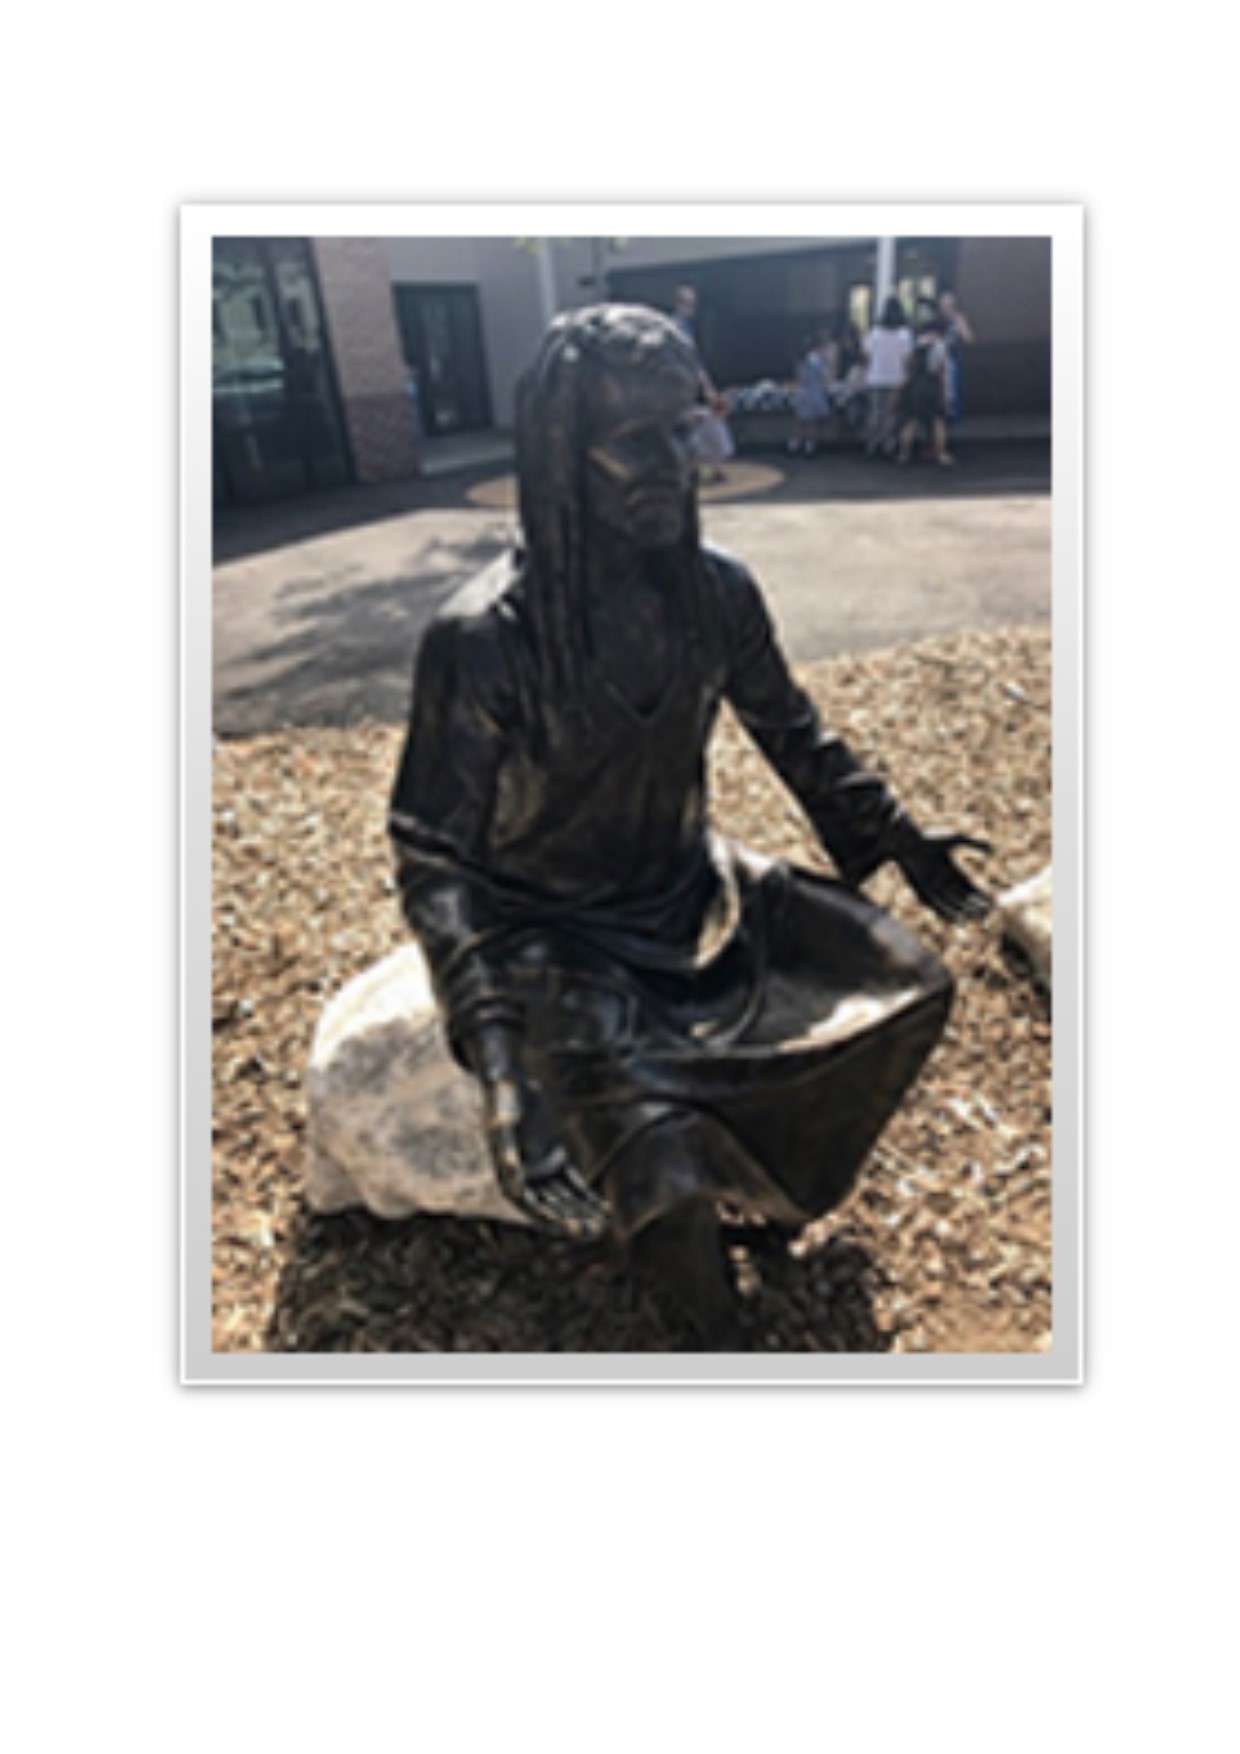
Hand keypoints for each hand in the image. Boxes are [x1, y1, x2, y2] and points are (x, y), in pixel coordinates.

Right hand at [485, 1078, 609, 1241]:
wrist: (511, 1083)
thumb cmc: (503, 1104)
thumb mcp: (503, 1126)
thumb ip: (507, 1154)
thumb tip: (514, 1184)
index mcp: (509, 1180)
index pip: (533, 1208)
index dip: (552, 1221)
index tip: (572, 1230)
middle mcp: (526, 1181)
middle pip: (552, 1208)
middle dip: (572, 1222)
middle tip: (595, 1233)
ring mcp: (542, 1172)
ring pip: (566, 1200)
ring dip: (583, 1214)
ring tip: (604, 1227)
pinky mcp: (556, 1160)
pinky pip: (574, 1184)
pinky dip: (588, 1197)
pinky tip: (604, 1209)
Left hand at [895, 827, 992, 923]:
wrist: (906, 841)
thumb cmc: (929, 837)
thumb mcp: (956, 839)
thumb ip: (975, 844)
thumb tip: (995, 851)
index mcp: (952, 871)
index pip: (970, 888)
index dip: (982, 896)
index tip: (994, 903)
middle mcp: (943, 881)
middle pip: (963, 898)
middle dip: (975, 907)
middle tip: (988, 915)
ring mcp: (933, 887)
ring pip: (951, 904)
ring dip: (964, 912)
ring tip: (977, 919)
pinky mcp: (921, 891)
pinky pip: (936, 905)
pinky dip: (947, 913)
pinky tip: (958, 919)